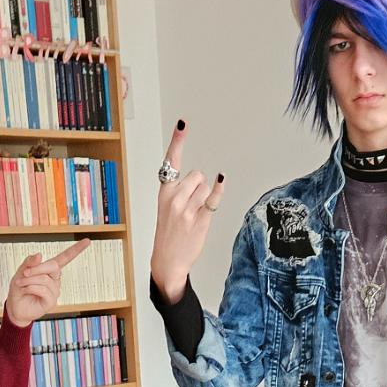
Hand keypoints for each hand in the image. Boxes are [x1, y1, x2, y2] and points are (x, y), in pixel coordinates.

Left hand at [5, 239, 91, 326]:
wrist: (15, 307)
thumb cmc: (19, 288)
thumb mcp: (21, 271)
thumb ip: (29, 262)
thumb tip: (40, 254)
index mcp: (50, 270)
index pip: (65, 258)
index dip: (76, 249)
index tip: (87, 241)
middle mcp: (55, 280)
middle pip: (54, 266)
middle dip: (37, 268)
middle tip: (24, 272)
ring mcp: (55, 291)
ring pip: (45, 279)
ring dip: (29, 280)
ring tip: (20, 284)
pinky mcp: (51, 302)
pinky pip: (43, 290)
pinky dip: (30, 288)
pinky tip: (25, 290)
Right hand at [150, 118, 224, 302]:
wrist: (167, 262)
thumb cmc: (169, 234)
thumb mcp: (166, 209)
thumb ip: (179, 191)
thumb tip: (200, 178)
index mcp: (164, 193)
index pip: (170, 162)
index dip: (177, 141)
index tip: (183, 124)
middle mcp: (174, 199)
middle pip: (196, 174)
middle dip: (198, 185)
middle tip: (191, 203)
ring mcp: (187, 210)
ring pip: (205, 186)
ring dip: (205, 195)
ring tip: (195, 212)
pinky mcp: (200, 220)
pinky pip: (213, 198)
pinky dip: (219, 189)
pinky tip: (222, 180)